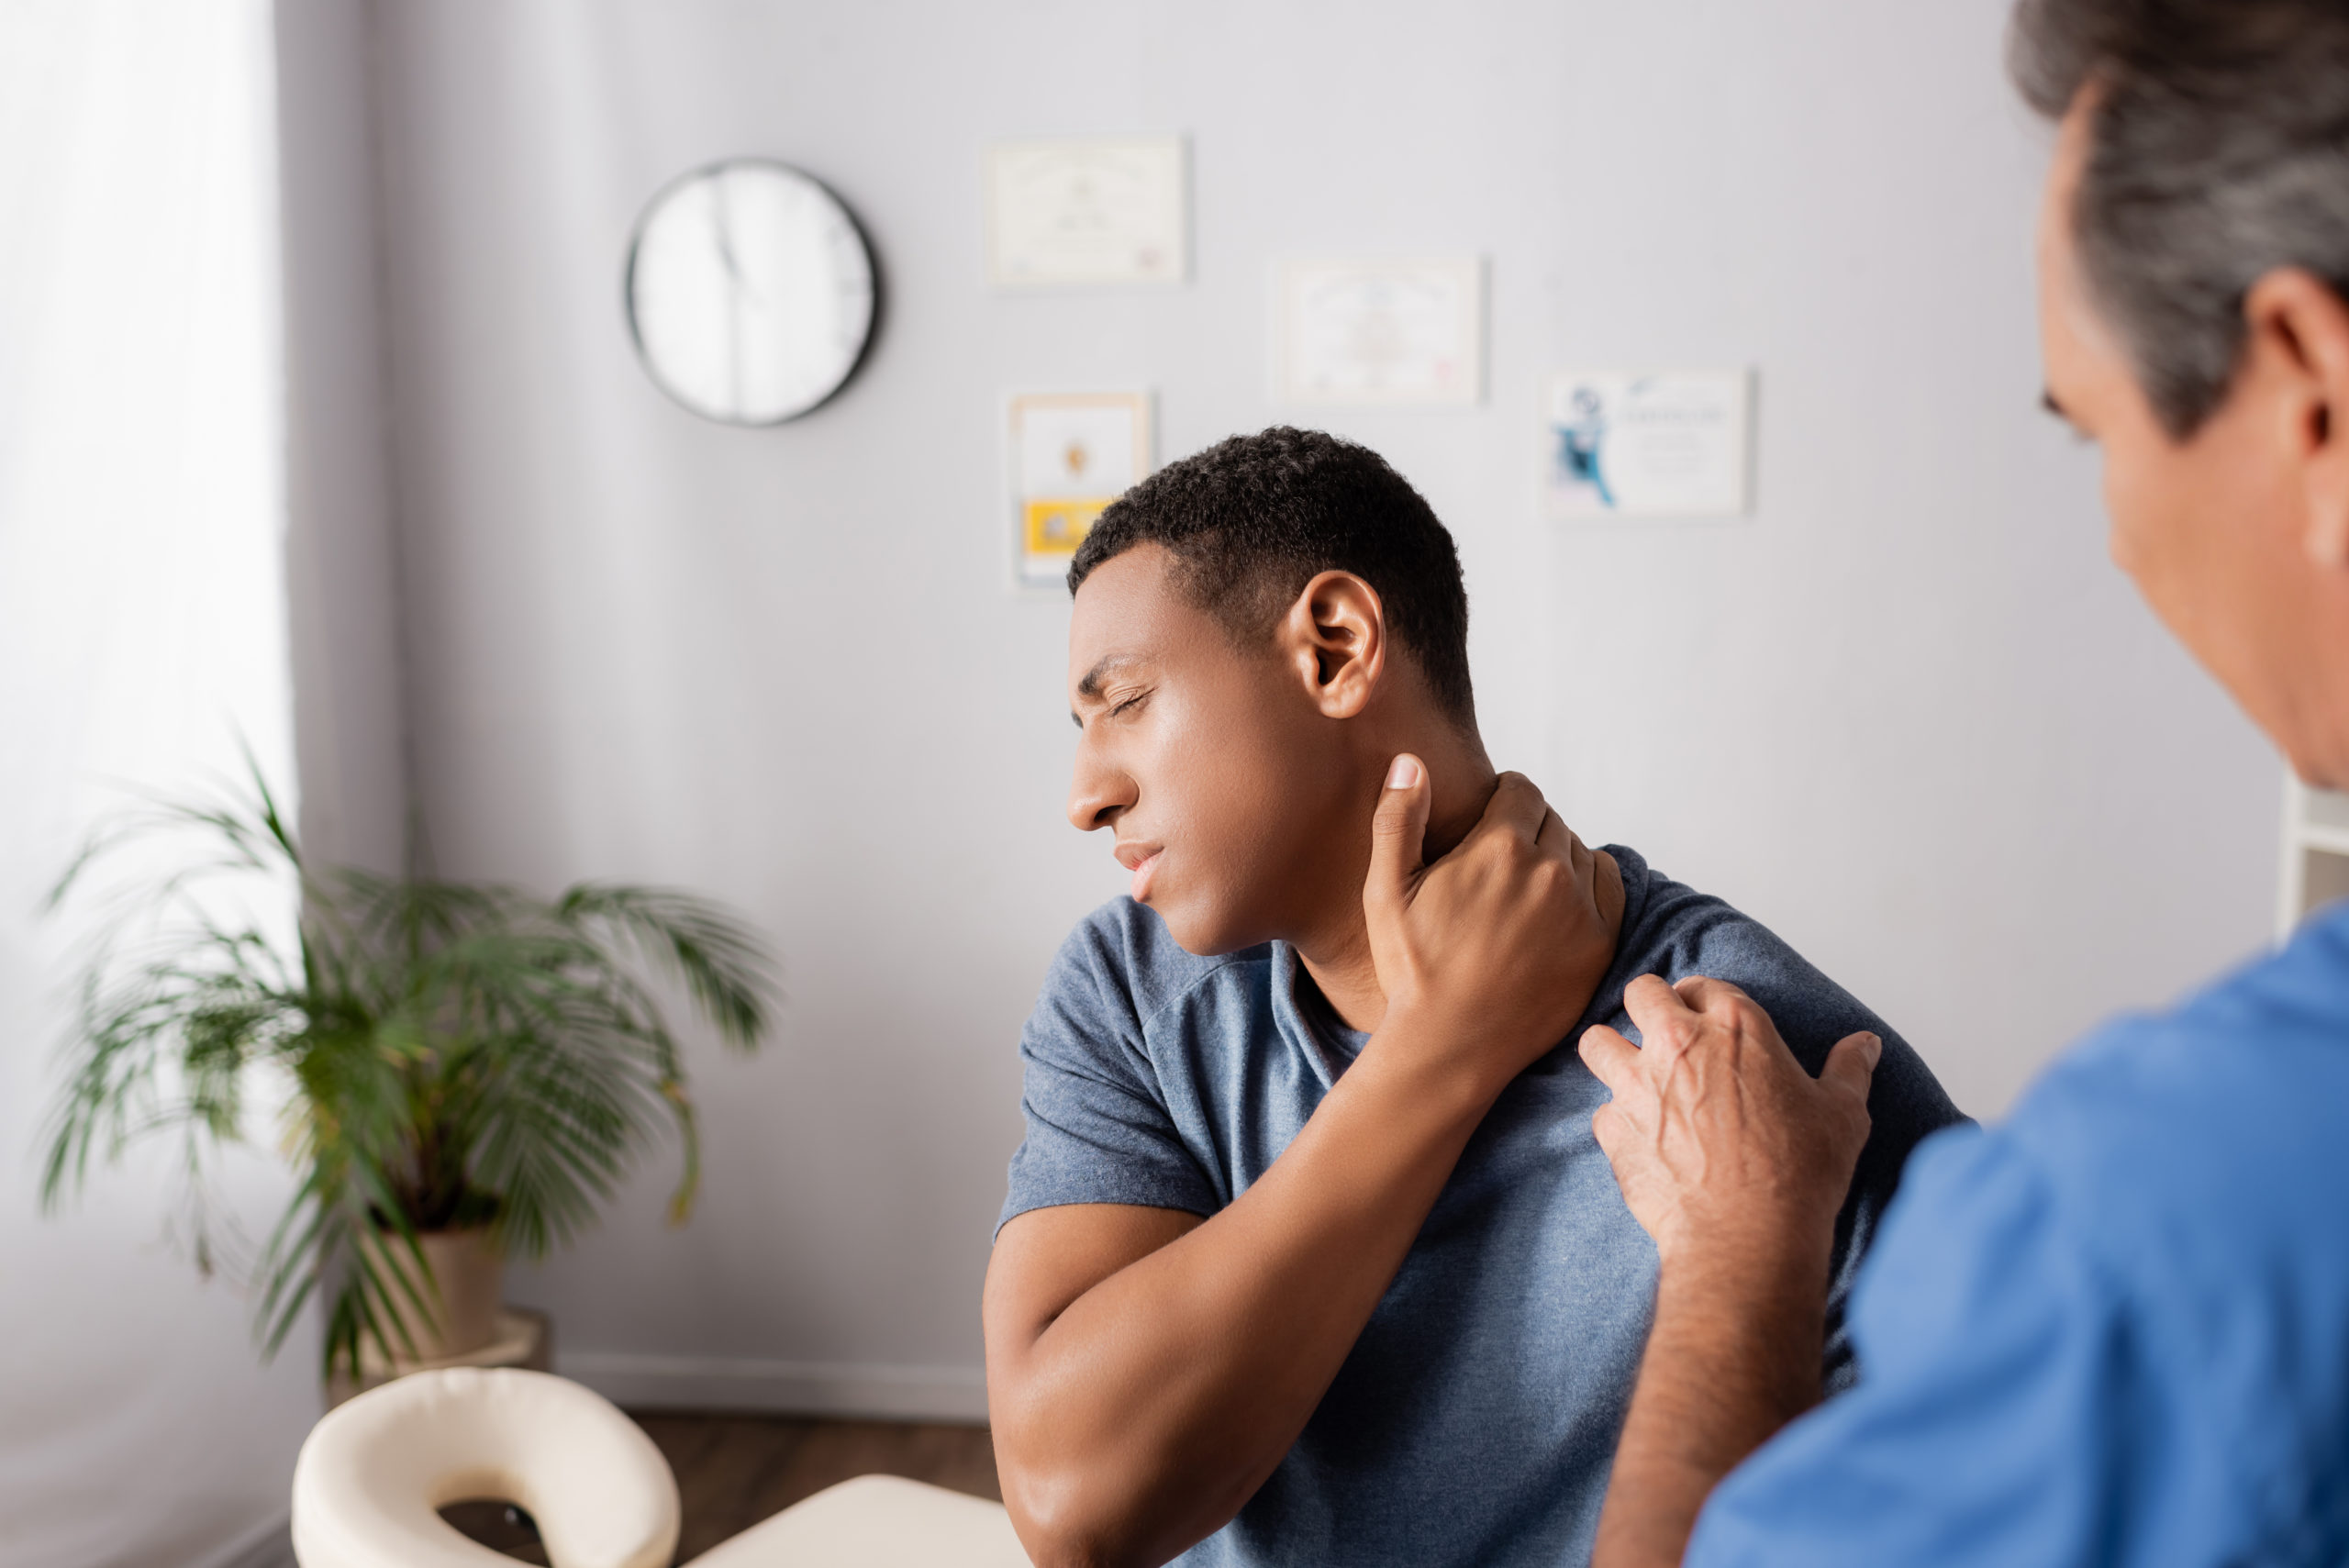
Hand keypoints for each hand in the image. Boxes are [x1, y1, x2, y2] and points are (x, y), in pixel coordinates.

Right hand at [1364, 757, 1624, 1095]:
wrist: (1452, 1044)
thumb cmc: (1413, 969)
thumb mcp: (1386, 890)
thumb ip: (1398, 818)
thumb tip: (1411, 761)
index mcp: (1500, 846)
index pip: (1522, 788)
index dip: (1502, 800)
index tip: (1489, 821)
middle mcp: (1550, 869)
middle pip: (1551, 818)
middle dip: (1527, 829)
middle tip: (1499, 864)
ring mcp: (1582, 908)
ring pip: (1579, 851)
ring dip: (1557, 857)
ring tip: (1524, 888)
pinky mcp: (1600, 942)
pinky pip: (1610, 885)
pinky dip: (1588, 884)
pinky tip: (1559, 904)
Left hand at [1580, 976, 1876, 1274]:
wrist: (1747, 1235)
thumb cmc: (1799, 1172)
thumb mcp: (1842, 1114)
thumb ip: (1849, 1069)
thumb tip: (1865, 1044)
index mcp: (1736, 1026)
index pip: (1702, 985)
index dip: (1703, 1000)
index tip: (1707, 1020)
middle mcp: (1678, 1043)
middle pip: (1641, 993)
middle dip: (1651, 1008)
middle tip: (1666, 1036)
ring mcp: (1637, 1084)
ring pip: (1598, 1042)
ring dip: (1614, 1053)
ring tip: (1636, 1077)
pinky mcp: (1613, 1128)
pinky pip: (1602, 1110)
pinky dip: (1618, 1121)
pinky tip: (1643, 1139)